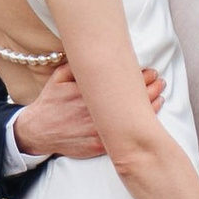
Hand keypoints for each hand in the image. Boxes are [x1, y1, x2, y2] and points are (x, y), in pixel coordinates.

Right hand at [11, 65, 165, 159]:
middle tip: (159, 80)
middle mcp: (92, 111)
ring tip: (160, 94)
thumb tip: (93, 53)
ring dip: (148, 106)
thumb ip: (76, 66)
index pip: (118, 82)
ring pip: (128, 118)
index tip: (149, 71)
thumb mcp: (58, 78)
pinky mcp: (97, 145)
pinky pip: (123, 137)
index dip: (138, 76)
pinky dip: (138, 127)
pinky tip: (150, 118)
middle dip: (147, 88)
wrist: (38, 131)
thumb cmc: (50, 103)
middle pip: (127, 98)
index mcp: (85, 93)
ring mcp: (96, 130)